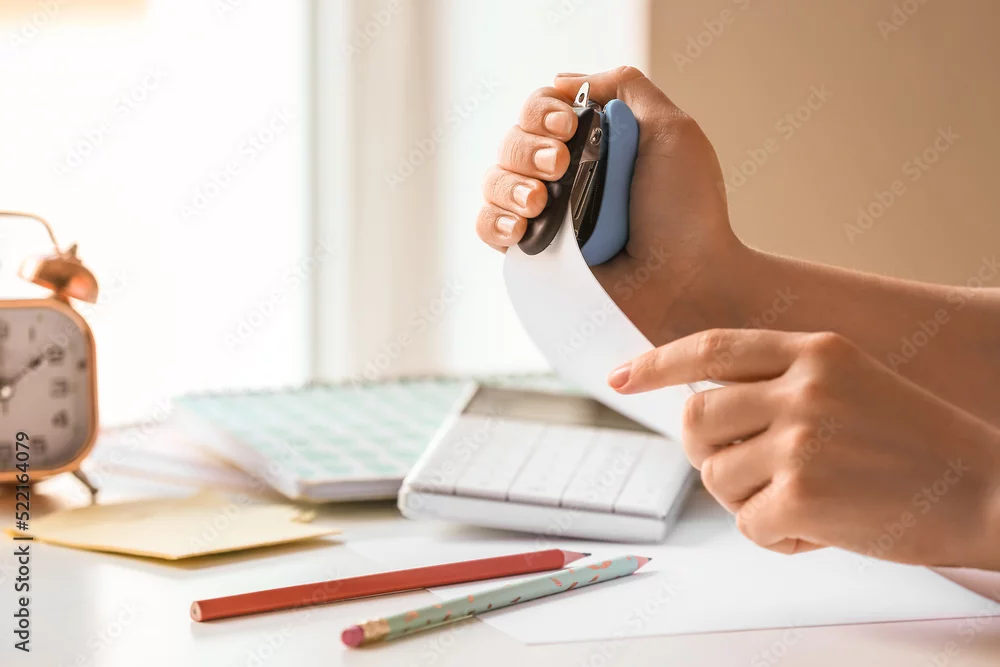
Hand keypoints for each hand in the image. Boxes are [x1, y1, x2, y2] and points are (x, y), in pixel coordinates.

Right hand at [477, 66, 747, 342]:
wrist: (685, 281)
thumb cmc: (688, 212)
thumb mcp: (672, 129)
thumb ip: (624, 87)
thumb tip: (561, 81)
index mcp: (593, 143)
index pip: (541, 109)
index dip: (543, 111)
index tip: (568, 126)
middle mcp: (564, 176)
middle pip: (513, 141)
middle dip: (529, 147)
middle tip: (560, 164)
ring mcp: (547, 216)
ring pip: (494, 180)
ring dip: (512, 183)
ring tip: (541, 201)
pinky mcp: (534, 254)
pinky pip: (487, 227)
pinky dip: (494, 220)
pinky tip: (520, 226)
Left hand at [608, 329, 999, 569]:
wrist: (990, 491)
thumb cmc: (918, 447)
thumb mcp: (852, 386)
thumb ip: (780, 386)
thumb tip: (701, 408)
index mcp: (814, 350)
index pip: (711, 347)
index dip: (658, 362)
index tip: (621, 377)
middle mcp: (802, 386)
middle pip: (696, 418)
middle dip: (707, 454)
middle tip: (749, 475)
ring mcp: (801, 438)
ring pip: (716, 476)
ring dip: (749, 501)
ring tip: (805, 503)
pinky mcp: (803, 493)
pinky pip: (746, 523)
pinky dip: (774, 538)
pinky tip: (818, 533)